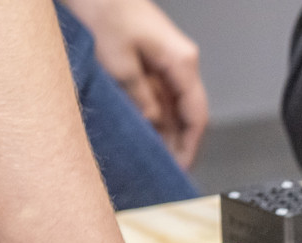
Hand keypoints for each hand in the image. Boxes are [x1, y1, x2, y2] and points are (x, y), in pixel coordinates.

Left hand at [65, 0, 207, 167]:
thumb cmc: (104, 11)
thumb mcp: (119, 63)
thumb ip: (140, 99)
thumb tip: (154, 126)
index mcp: (182, 63)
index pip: (197, 116)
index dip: (191, 146)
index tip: (181, 168)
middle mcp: (181, 62)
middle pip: (188, 112)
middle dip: (179, 142)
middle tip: (166, 168)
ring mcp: (168, 60)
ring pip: (174, 104)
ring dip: (166, 129)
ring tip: (155, 155)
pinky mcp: (152, 57)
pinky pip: (160, 92)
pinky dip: (155, 113)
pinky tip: (145, 129)